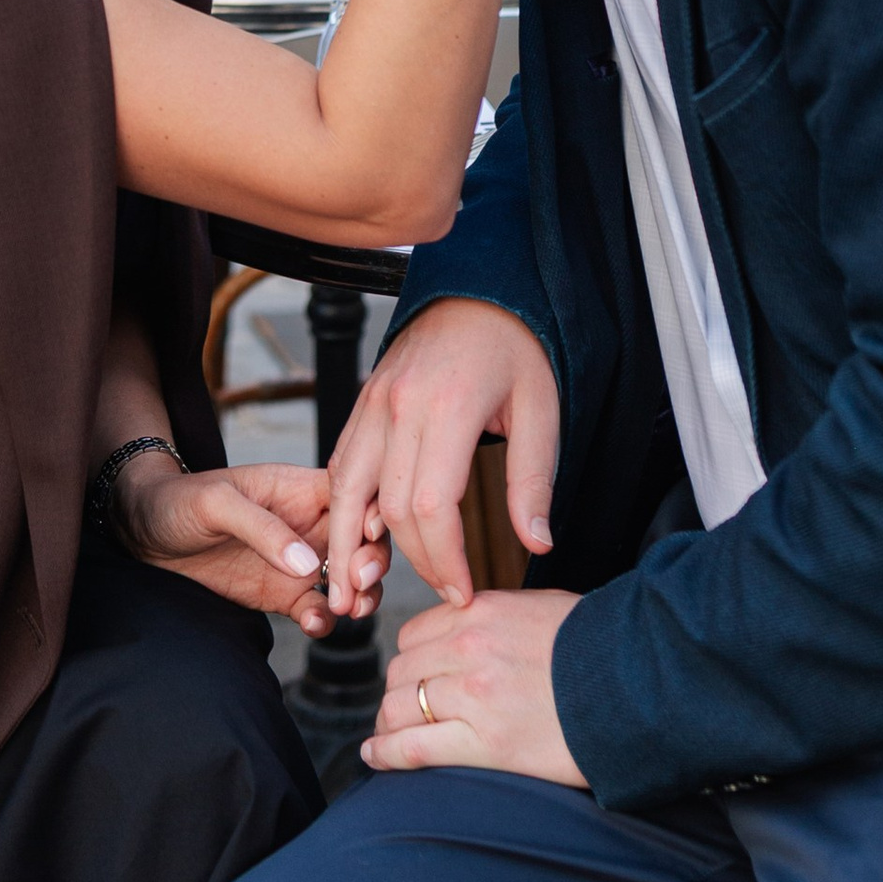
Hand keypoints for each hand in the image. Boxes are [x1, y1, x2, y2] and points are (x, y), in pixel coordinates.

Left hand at [117, 459, 388, 635]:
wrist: (142, 535)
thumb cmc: (177, 501)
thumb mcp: (215, 503)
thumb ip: (261, 528)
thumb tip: (309, 565)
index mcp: (298, 488)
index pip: (354, 494)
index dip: (370, 513)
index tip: (367, 537)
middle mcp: (307, 524)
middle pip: (363, 538)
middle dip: (372, 560)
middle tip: (359, 582)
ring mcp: (297, 561)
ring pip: (351, 577)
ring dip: (361, 594)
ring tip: (351, 608)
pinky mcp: (281, 593)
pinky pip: (318, 609)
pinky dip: (327, 620)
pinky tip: (317, 625)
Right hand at [324, 300, 560, 613]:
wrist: (477, 289)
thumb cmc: (515, 347)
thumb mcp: (541, 411)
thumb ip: (533, 481)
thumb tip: (536, 544)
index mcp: (448, 408)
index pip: (431, 508)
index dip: (444, 561)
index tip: (463, 591)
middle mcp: (400, 406)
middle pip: (390, 509)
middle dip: (412, 562)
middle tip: (438, 592)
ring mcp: (373, 402)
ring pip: (346, 489)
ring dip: (348, 545)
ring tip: (352, 590)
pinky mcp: (362, 401)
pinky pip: (341, 462)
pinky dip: (342, 505)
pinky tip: (352, 536)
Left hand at [365, 588, 588, 783]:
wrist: (641, 685)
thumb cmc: (599, 650)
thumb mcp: (541, 611)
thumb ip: (494, 620)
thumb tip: (466, 629)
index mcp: (481, 613)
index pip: (415, 636)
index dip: (411, 662)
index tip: (414, 679)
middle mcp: (468, 649)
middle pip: (401, 673)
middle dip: (398, 695)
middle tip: (402, 714)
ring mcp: (474, 696)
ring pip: (400, 708)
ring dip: (391, 725)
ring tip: (391, 739)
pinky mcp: (485, 743)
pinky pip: (413, 747)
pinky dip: (386, 753)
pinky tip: (375, 756)